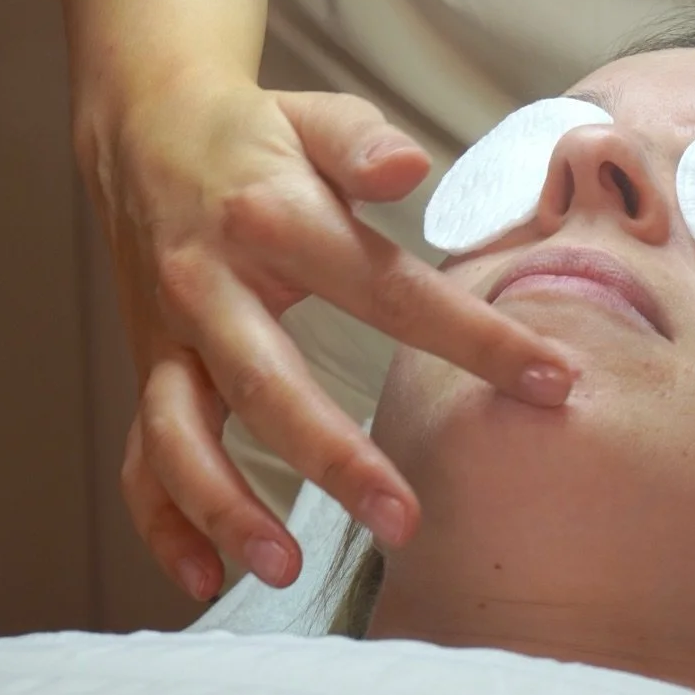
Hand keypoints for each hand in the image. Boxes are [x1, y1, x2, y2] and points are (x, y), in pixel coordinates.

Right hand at [86, 72, 575, 600]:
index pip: (386, 290)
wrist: (145, 129)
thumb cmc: (259, 133)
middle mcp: (210, 285)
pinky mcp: (147, 368)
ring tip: (285, 565)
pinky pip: (141, 458)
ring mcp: (169, 336)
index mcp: (272, 219)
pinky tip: (207, 577)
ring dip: (227, 507)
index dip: (473, 338)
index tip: (552, 382)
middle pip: (269, 384)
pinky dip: (164, 522)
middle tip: (405, 522)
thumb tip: (412, 167)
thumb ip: (365, 143)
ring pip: (182, 436)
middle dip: (334, 460)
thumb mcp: (317, 116)